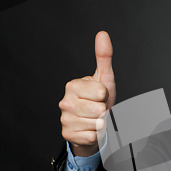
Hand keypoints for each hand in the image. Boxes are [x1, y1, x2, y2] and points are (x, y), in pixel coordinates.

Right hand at [59, 31, 115, 156]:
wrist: (92, 124)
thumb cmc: (99, 100)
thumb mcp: (104, 79)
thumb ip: (104, 57)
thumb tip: (102, 34)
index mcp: (72, 85)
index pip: (101, 92)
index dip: (106, 96)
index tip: (100, 96)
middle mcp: (65, 102)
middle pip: (99, 109)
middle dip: (104, 111)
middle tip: (98, 110)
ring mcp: (64, 119)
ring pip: (96, 124)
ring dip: (101, 124)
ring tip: (95, 120)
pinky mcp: (67, 135)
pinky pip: (92, 136)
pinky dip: (96, 135)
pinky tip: (90, 130)